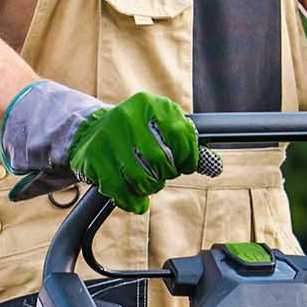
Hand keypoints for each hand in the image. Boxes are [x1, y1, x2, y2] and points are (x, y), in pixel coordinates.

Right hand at [63, 90, 199, 214]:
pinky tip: (136, 198)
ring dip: (150, 187)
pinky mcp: (94, 160)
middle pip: (162, 162)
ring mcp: (108, 139)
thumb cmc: (136, 131)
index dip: (188, 157)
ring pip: (143, 180)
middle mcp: (127, 118)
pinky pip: (122, 193)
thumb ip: (186, 142)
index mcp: (149, 104)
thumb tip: (214, 166)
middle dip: (167, 173)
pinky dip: (134, 201)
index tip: (185, 164)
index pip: (181, 136)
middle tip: (162, 172)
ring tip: (147, 180)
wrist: (91, 130)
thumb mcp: (161, 125)